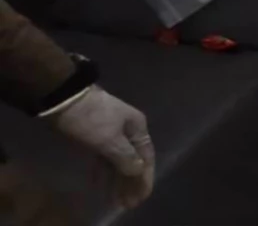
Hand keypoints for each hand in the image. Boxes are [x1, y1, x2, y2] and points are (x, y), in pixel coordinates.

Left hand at [51, 86, 153, 207]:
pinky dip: (103, 172)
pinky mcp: (95, 137)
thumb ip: (125, 158)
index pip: (146, 158)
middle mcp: (128, 131)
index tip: (141, 198)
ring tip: (115, 200)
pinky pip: (104, 159)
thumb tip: (139, 171)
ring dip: (116, 181)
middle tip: (127, 204)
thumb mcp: (110, 139)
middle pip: (133, 161)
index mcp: (137, 128)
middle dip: (131, 183)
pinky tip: (99, 185)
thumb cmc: (91, 119)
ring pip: (117, 162)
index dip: (145, 179)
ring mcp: (111, 134)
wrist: (64, 100)